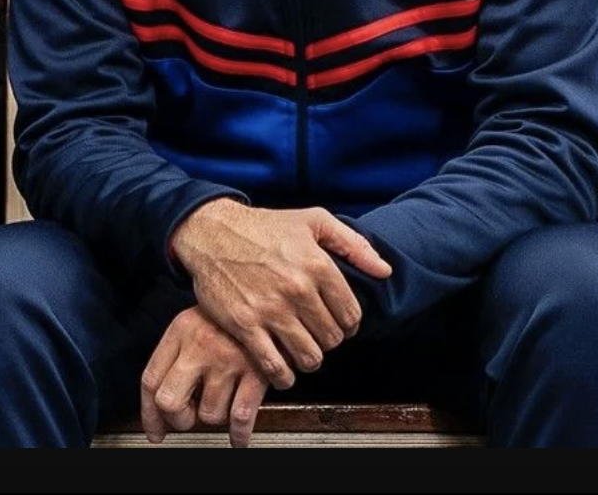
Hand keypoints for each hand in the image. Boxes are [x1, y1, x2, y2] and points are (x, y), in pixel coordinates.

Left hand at [138, 306, 269, 447]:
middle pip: (169, 401)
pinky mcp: (257, 371)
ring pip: (208, 414)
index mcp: (181, 329)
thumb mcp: (200, 318)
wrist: (274, 292)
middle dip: (179, 419)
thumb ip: (179, 352)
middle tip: (189, 418)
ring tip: (225, 403)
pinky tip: (239, 435)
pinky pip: (241, 418)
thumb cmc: (235, 311)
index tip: (156, 430)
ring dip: (216, 417)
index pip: (151, 380)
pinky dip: (239, 434)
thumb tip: (164, 400)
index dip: (150, 413)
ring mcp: (228, 359)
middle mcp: (200, 344)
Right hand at [168, 198, 392, 388]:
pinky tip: (284, 371)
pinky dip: (284, 376)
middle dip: (330, 341)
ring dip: (311, 360)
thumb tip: (384, 270)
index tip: (340, 325)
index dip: (350, 325)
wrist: (213, 232)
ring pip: (308, 356)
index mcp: (318, 264)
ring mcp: (270, 309)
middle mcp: (297, 289)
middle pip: (332, 338)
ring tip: (305, 352)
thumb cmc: (265, 226)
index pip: (351, 314)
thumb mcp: (314, 221)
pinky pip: (274, 366)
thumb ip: (354, 245)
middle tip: (320, 336)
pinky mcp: (244, 325)